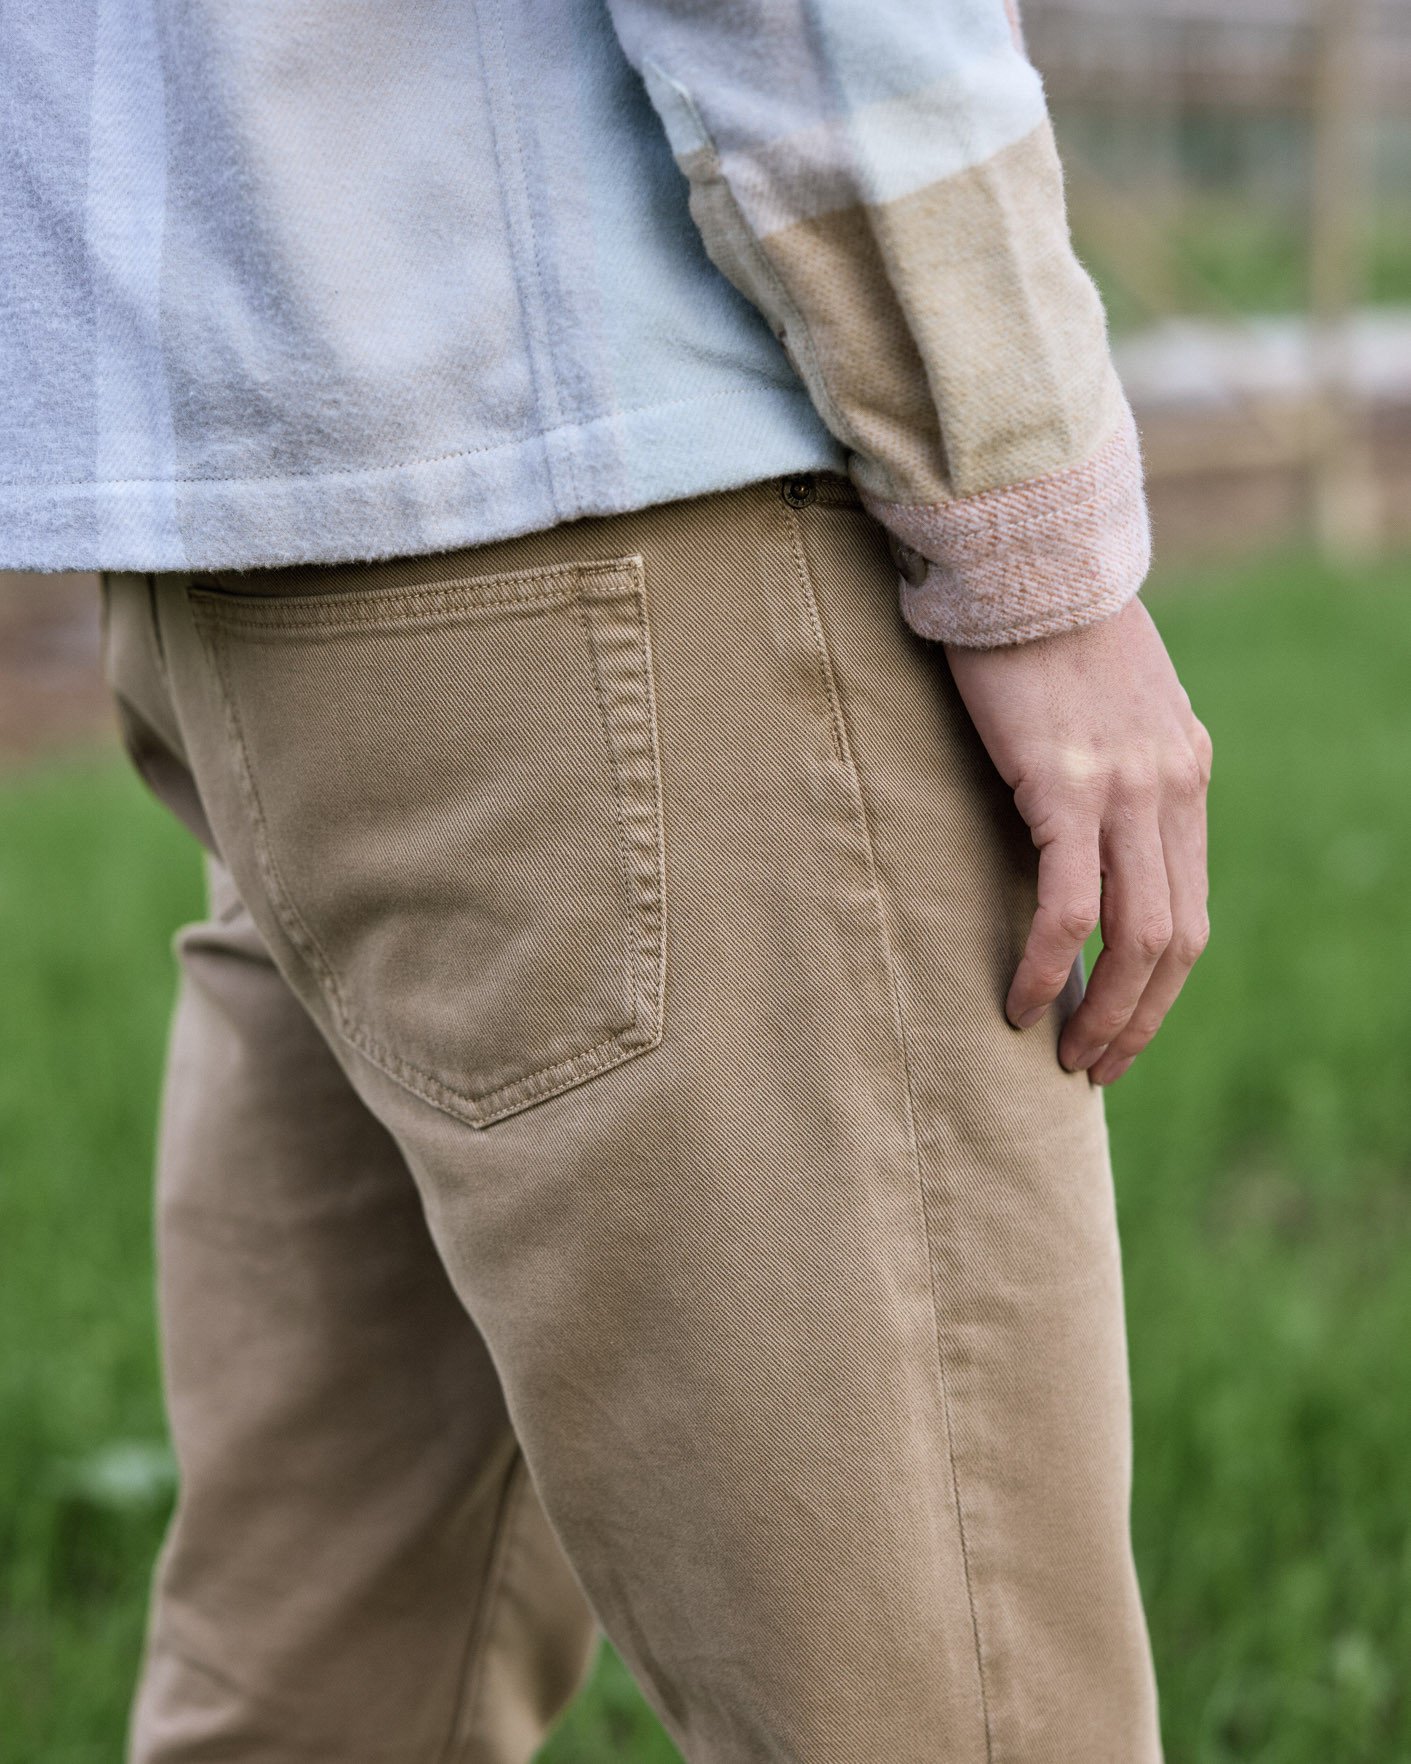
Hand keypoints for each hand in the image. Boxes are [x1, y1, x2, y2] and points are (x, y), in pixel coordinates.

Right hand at [945, 597, 1210, 1084]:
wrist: (1021, 551)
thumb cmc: (1040, 625)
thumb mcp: (1105, 702)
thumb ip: (1112, 766)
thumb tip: (1081, 828)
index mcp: (1183, 770)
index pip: (1190, 906)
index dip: (1159, 984)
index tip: (1119, 1026)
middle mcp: (1171, 786)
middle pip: (1178, 939)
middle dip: (1141, 1018)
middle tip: (1095, 1066)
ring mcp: (1126, 786)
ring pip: (1139, 936)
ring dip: (1105, 1012)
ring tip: (1065, 1054)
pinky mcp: (1066, 783)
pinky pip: (1070, 905)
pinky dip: (1048, 965)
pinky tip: (1020, 1000)